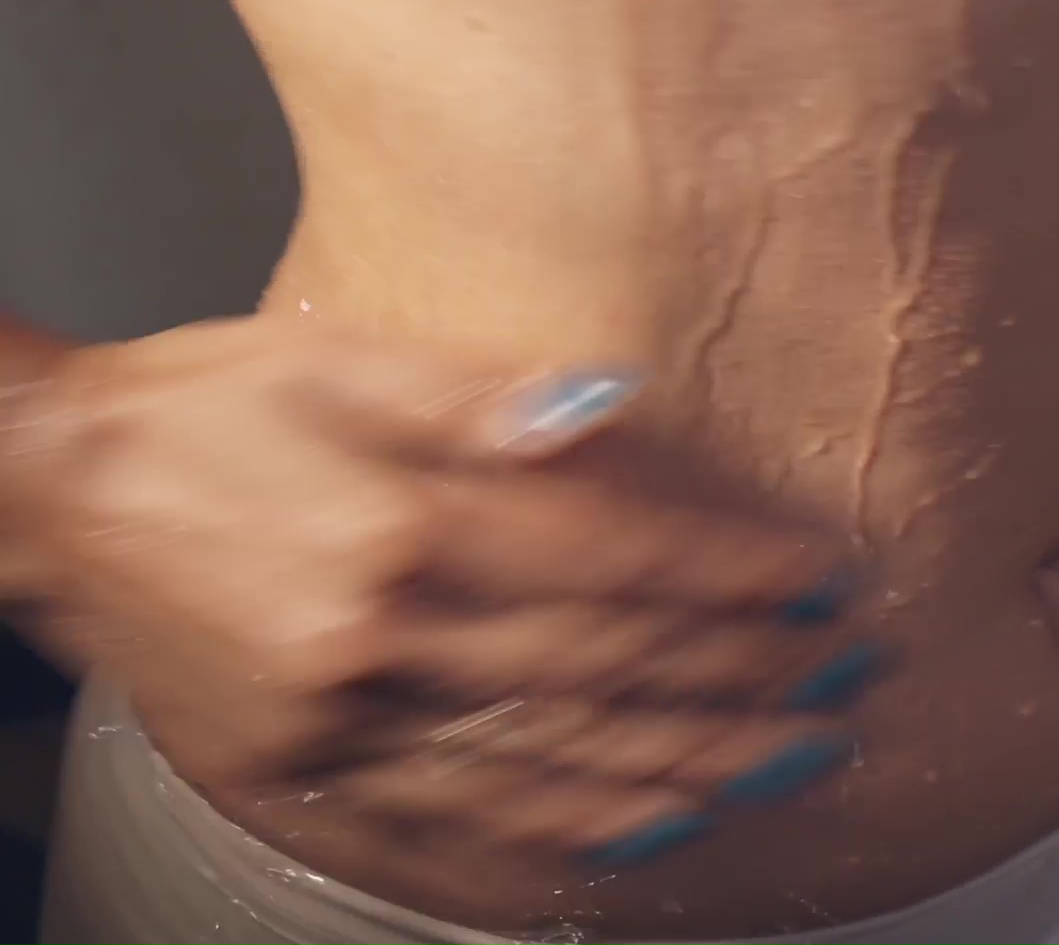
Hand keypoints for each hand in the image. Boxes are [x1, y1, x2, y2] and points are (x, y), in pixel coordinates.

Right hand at [0, 317, 879, 861]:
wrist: (49, 499)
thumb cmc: (194, 412)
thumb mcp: (330, 357)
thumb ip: (479, 393)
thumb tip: (612, 401)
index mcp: (393, 532)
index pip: (611, 567)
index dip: (731, 580)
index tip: (825, 585)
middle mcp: (373, 647)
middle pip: (600, 677)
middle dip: (739, 681)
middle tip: (844, 682)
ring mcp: (338, 731)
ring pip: (548, 767)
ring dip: (685, 768)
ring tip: (788, 763)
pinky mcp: (303, 778)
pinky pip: (457, 826)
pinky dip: (564, 832)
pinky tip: (647, 836)